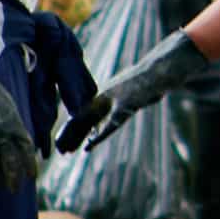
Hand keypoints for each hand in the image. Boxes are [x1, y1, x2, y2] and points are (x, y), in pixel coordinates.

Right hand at [0, 28, 37, 191]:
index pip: (26, 149)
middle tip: (14, 190)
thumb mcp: (8, 107)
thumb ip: (13, 124)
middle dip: (13, 178)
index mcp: (15, 122)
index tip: (31, 177)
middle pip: (11, 161)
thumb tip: (17, 141)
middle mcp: (2, 132)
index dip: (29, 164)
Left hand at [57, 29, 208, 151]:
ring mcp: (115, 99)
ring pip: (91, 121)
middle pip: (82, 118)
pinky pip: (111, 122)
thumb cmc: (147, 81)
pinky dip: (100, 134)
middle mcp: (105, 96)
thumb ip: (117, 103)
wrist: (160, 69)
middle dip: (70, 134)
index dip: (71, 128)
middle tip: (59, 150)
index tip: (62, 142)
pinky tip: (90, 145)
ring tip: (67, 150)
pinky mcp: (127, 104)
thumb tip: (111, 115)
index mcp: (103, 96)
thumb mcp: (128, 92)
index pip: (82, 113)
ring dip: (78, 137)